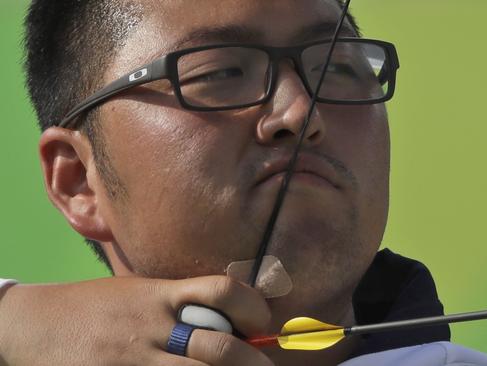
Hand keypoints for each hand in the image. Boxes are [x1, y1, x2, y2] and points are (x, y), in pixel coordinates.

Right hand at [0, 276, 273, 365]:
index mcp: (161, 295)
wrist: (33, 324)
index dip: (254, 308)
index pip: (223, 291)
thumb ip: (182, 304)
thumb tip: (232, 322)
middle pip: (221, 348)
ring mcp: (134, 361)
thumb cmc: (97, 308)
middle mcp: (152, 327)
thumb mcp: (140, 292)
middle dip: (254, 364)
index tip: (261, 324)